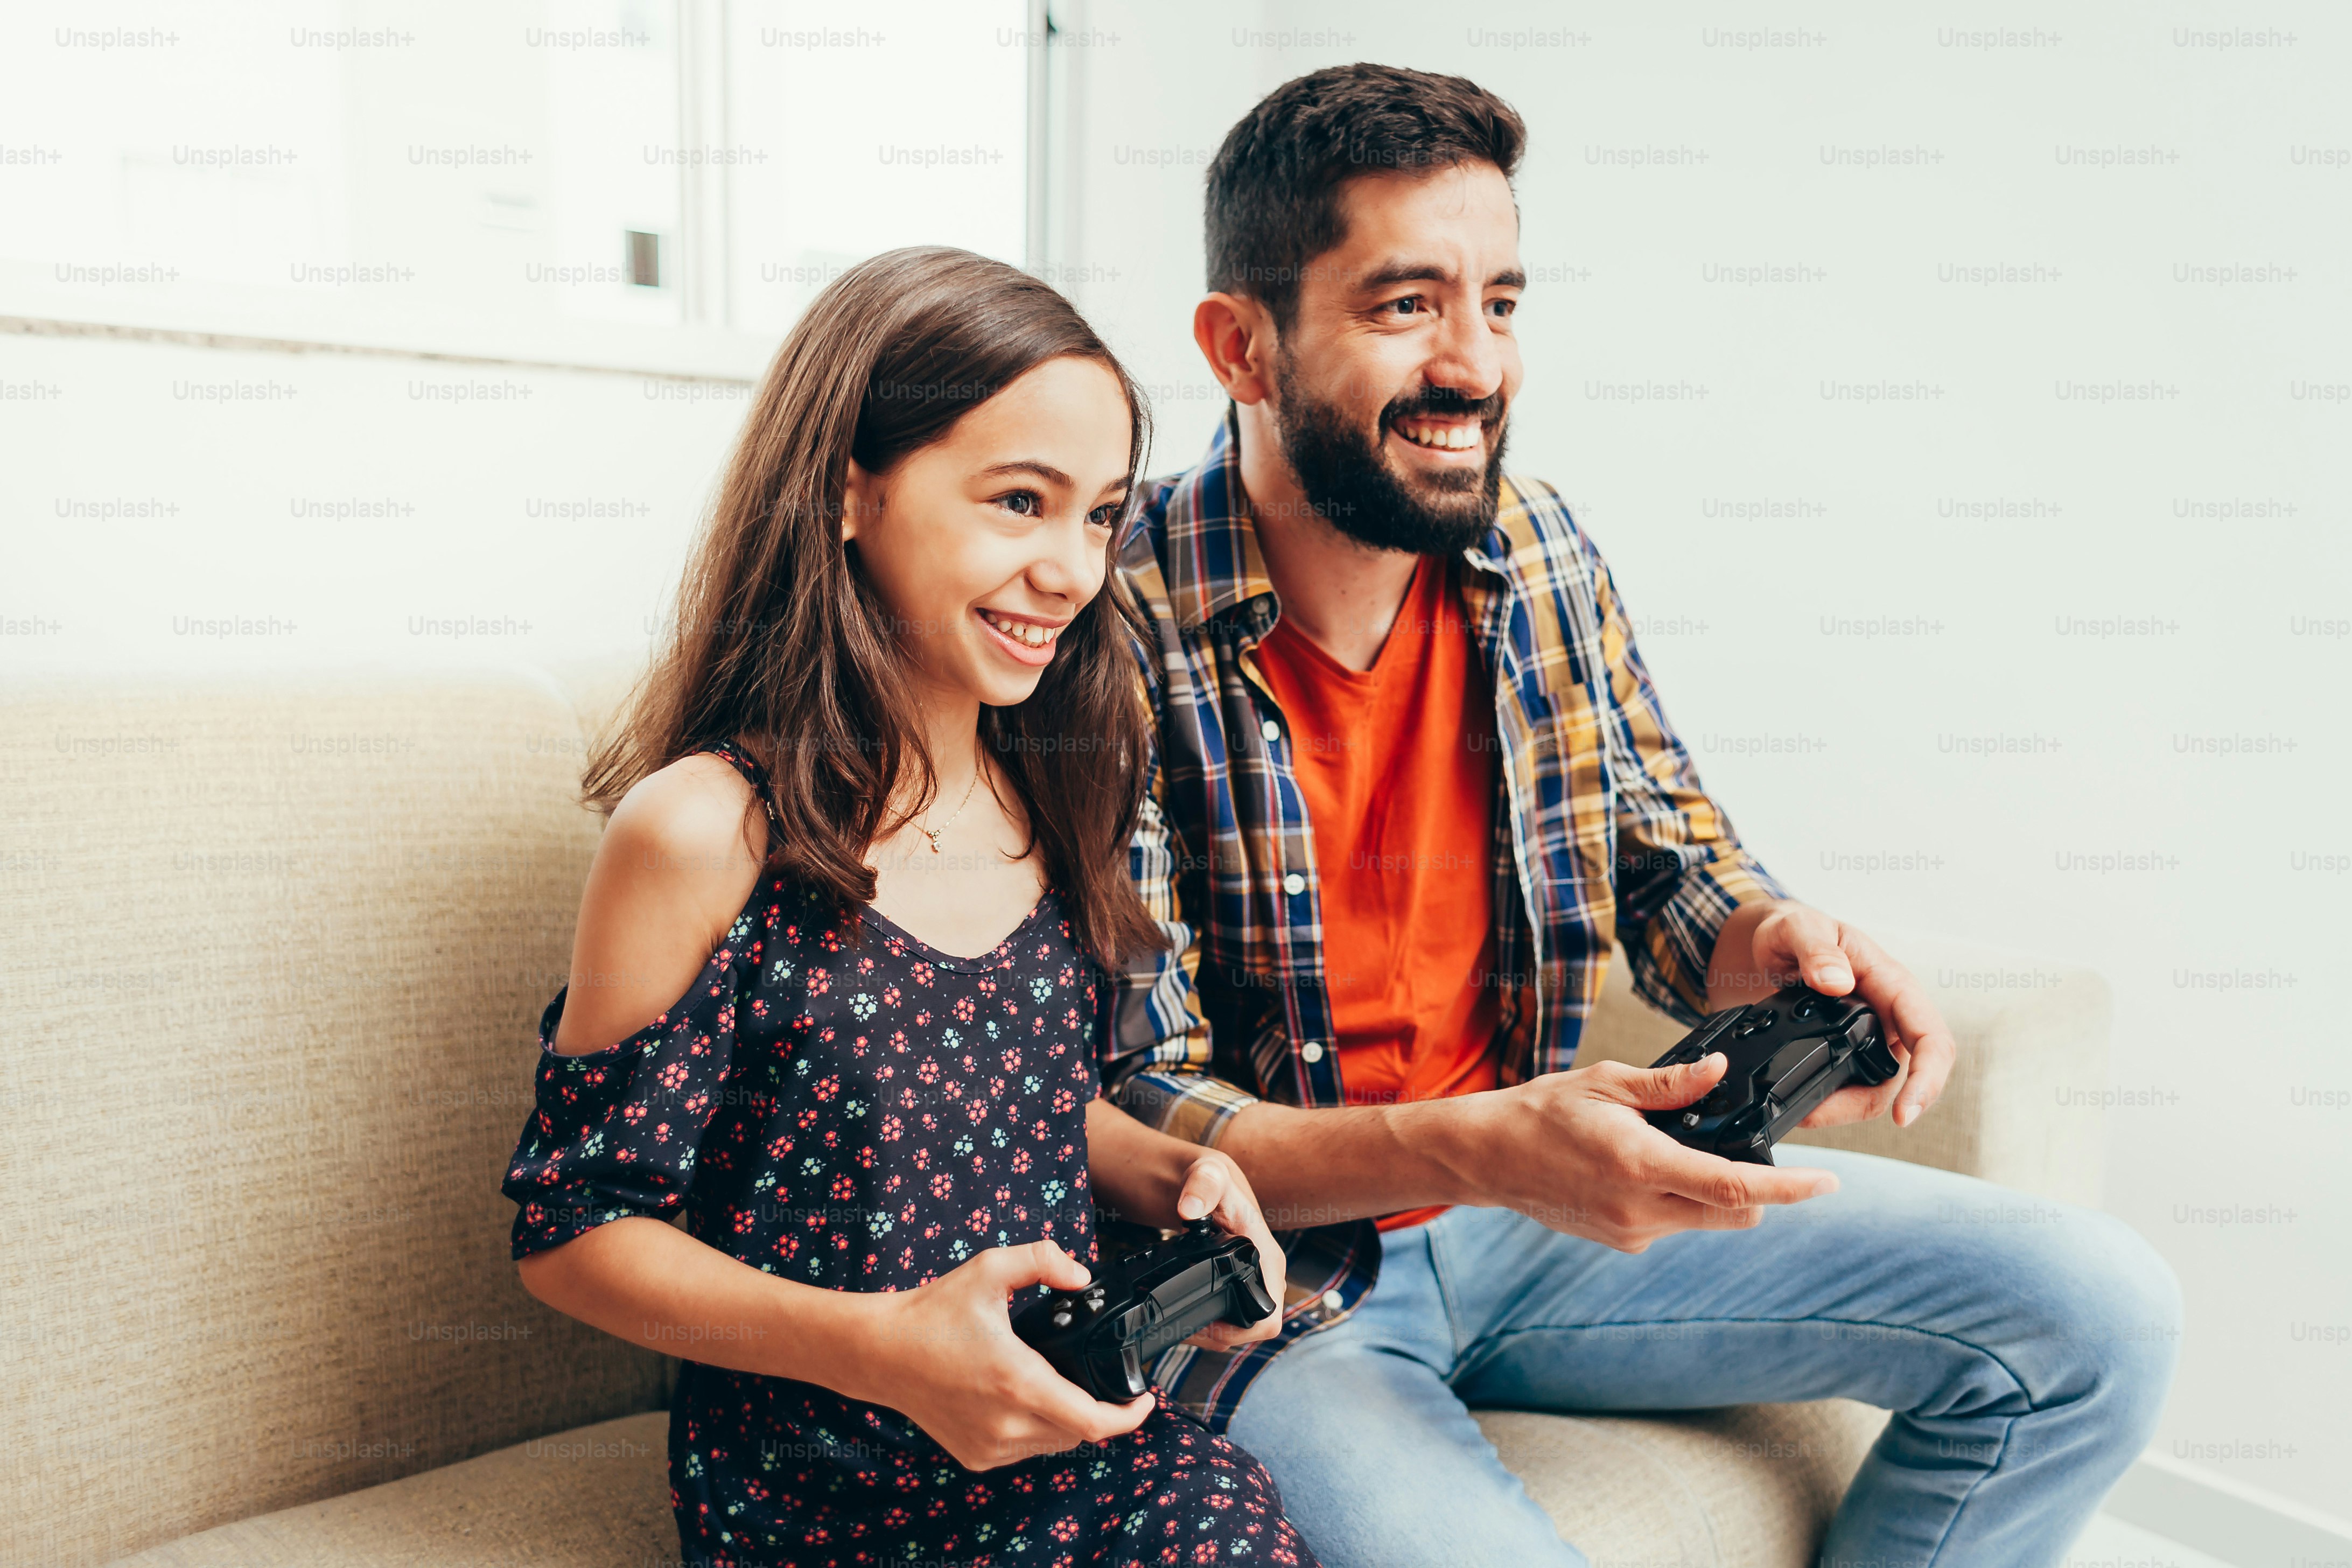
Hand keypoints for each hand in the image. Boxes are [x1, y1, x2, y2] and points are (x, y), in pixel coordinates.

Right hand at [858, 1239, 1151, 1470]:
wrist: (879, 1352)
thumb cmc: (932, 1311)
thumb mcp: (989, 1268)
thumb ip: (1043, 1259)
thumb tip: (1082, 1275)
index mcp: (1019, 1382)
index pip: (1094, 1422)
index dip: (1130, 1417)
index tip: (1146, 1399)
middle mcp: (1007, 1423)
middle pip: (1080, 1432)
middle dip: (1100, 1408)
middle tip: (1103, 1378)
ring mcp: (990, 1446)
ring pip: (1054, 1443)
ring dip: (1069, 1419)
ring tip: (1063, 1382)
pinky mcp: (976, 1456)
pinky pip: (1026, 1449)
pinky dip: (1038, 1428)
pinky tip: (1028, 1398)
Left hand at [1168, 1149, 1285, 1348]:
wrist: (1204, 1180)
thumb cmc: (1210, 1179)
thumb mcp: (1207, 1174)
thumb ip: (1202, 1186)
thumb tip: (1189, 1210)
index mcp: (1267, 1257)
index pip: (1269, 1316)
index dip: (1241, 1330)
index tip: (1208, 1324)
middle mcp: (1266, 1274)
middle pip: (1254, 1329)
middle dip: (1221, 1336)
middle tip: (1185, 1328)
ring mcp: (1253, 1281)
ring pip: (1241, 1328)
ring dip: (1213, 1333)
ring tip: (1181, 1324)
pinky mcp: (1239, 1284)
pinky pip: (1231, 1317)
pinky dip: (1210, 1323)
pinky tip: (1186, 1315)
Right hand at [1445, 1058, 1839, 1251]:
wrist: (1488, 1157)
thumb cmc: (1540, 1113)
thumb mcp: (1606, 1082)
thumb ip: (1670, 1084)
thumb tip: (1719, 1072)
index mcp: (1641, 1164)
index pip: (1735, 1187)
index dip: (1790, 1189)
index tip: (1828, 1182)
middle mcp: (1641, 1209)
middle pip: (1735, 1214)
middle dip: (1758, 1190)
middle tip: (1750, 1150)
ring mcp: (1632, 1232)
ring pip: (1706, 1220)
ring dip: (1713, 1191)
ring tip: (1674, 1149)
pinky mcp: (1623, 1241)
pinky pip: (1674, 1223)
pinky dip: (1679, 1198)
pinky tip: (1644, 1169)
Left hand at [1736, 904, 1954, 1129]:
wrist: (1770, 944)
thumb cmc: (1795, 931)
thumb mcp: (1798, 929)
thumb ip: (1816, 951)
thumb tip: (1836, 983)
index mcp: (1893, 985)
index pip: (1930, 1037)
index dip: (1927, 1078)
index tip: (1905, 1115)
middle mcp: (1890, 1018)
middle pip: (1901, 1078)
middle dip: (1860, 1105)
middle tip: (1813, 1114)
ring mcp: (1871, 1039)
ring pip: (1873, 1091)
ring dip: (1839, 1109)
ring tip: (1800, 1111)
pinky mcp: (1848, 1054)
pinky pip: (1849, 1088)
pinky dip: (1826, 1102)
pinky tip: (1801, 1103)